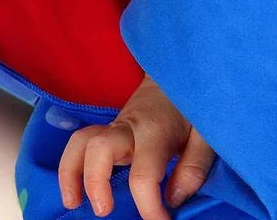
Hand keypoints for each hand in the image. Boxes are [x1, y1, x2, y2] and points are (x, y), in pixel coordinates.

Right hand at [57, 73, 215, 217]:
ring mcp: (116, 125)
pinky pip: (81, 142)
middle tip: (106, 210)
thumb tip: (174, 198)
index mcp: (156, 130)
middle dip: (96, 182)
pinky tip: (73, 192)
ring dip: (71, 173)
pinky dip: (70, 166)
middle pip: (100, 148)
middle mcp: (130, 126)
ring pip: (81, 142)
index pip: (144, 174)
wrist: (181, 70)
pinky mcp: (109, 128)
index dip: (149, 207)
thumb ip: (195, 165)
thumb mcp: (207, 132)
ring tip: (73, 204)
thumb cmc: (193, 106)